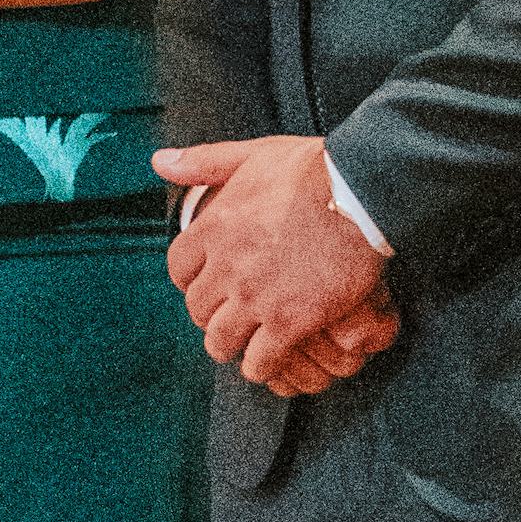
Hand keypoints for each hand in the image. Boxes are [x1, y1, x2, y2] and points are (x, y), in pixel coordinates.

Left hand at [156, 135, 402, 395]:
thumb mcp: (252, 155)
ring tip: (246, 345)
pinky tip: (272, 361)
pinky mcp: (288, 322)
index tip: (210, 282)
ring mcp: (255, 297)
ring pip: (221, 341)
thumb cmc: (313, 170)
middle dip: (211, 314)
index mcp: (214, 228)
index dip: (192, 279)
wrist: (361, 193)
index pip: (179, 269)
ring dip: (231, 345)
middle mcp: (227, 266)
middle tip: (231, 316)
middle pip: (198, 309)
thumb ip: (203, 161)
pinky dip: (261, 366)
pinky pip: (259, 361)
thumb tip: (159, 161)